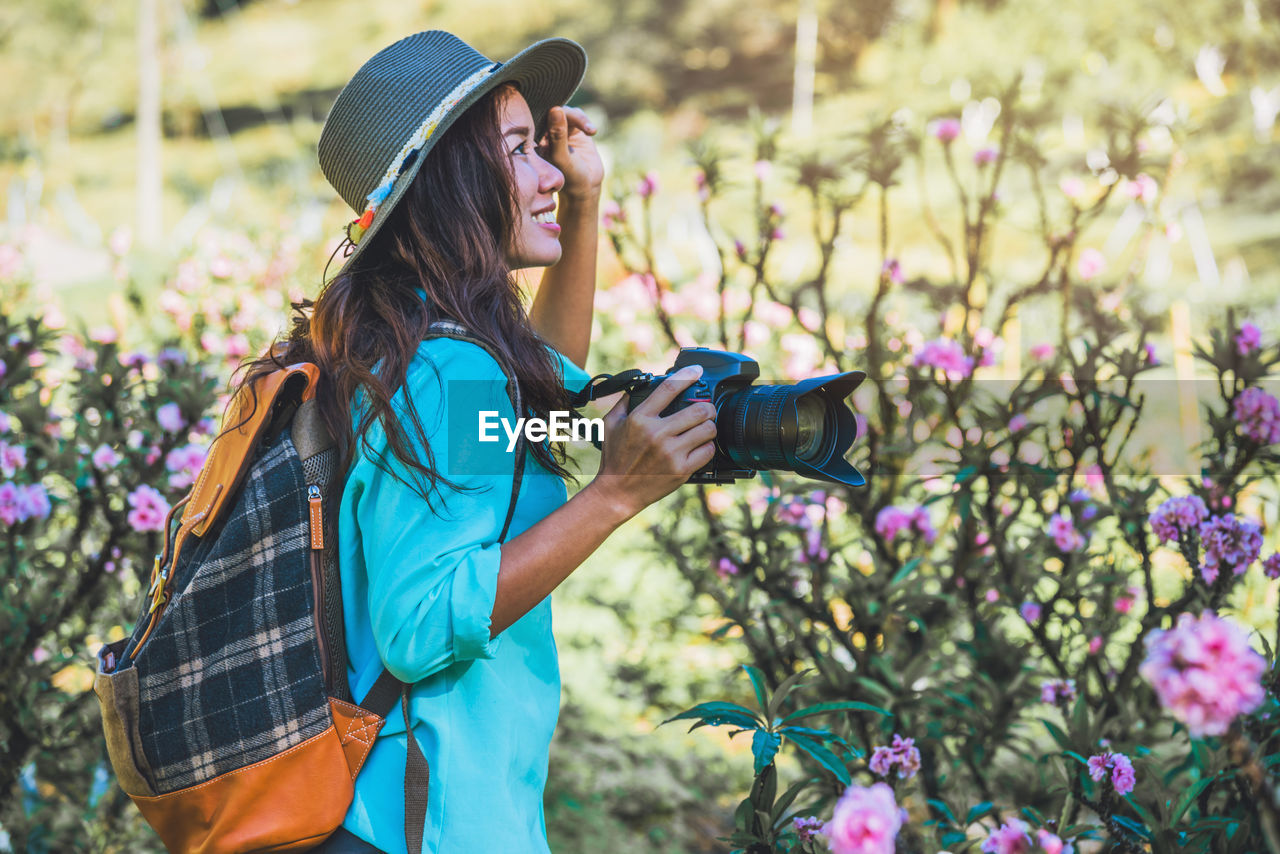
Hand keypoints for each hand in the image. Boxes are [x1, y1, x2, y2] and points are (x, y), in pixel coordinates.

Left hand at [538, 105, 603, 202]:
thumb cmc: (569, 176)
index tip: (558, 118)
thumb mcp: (562, 157)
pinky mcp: (574, 127)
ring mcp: (559, 128)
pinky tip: (592, 131)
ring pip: (566, 112)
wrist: (586, 184)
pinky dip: (585, 121)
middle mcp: (545, 132)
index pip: (535, 118)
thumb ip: (557, 135)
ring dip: (579, 119)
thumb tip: (556, 109)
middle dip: (565, 114)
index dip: (544, 111)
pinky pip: (577, 115)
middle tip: (581, 124)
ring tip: (590, 131)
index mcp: (534, 139)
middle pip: (551, 111)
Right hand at [588, 365, 717, 521]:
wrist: (617, 492)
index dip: (687, 375)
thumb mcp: (610, 425)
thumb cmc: (615, 458)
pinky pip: (708, 451)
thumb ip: (624, 402)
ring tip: (704, 428)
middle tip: (707, 409)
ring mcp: (671, 453)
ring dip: (709, 427)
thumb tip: (637, 386)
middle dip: (708, 407)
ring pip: (707, 430)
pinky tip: (700, 447)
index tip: (697, 371)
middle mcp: (657, 434)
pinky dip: (707, 447)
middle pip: (699, 410)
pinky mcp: (681, 470)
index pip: (669, 389)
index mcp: (640, 419)